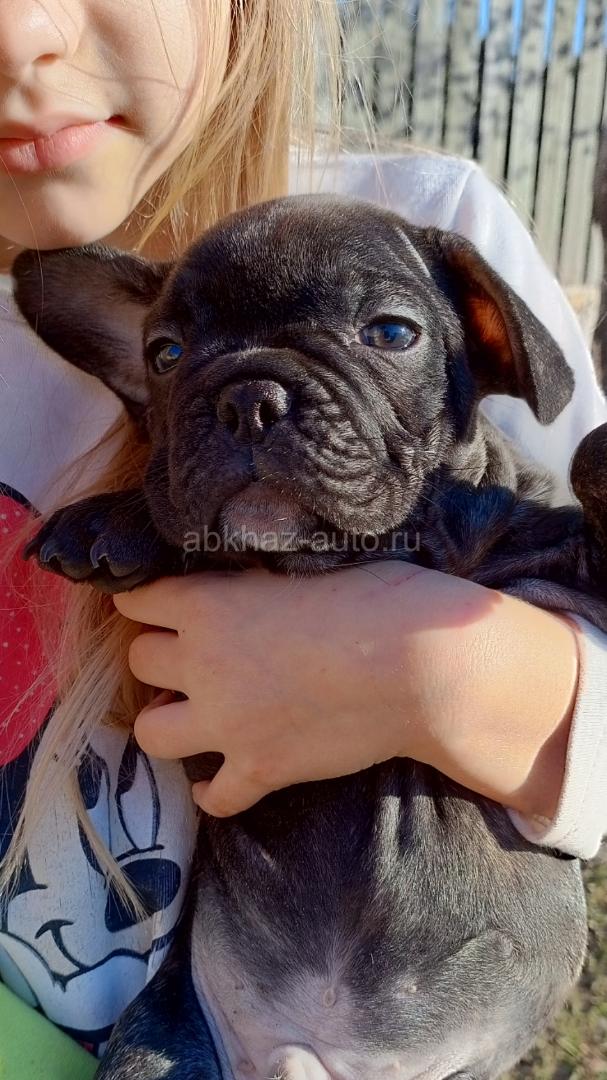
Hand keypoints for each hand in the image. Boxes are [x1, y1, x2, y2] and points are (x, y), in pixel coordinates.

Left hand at [114, 563, 577, 819]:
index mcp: (209, 605)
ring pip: (151, 733)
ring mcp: (228, 725)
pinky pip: (214, 795)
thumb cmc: (377, 599)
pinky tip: (228, 774)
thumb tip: (243, 590)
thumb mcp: (301, 567)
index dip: (147, 602)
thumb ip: (253, 585)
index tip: (160, 604)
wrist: (422, 667)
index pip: (139, 601)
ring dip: (169, 720)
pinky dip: (216, 788)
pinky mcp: (261, 770)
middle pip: (140, 662)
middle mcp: (203, 665)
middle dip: (161, 656)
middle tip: (193, 655)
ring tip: (197, 712)